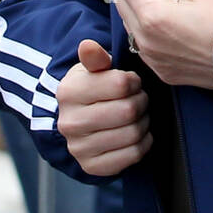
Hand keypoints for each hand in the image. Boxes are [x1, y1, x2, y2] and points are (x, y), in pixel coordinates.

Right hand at [56, 38, 151, 177]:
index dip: (134, 81)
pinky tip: (137, 133)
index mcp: (69, 92)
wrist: (79, 122)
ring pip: (132, 133)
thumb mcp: (93, 70)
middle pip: (129, 110)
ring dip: (143, 122)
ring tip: (138, 115)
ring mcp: (79, 148)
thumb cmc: (93, 91)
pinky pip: (133, 155)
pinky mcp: (92, 167)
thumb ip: (96, 58)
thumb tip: (88, 46)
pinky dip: (143, 143)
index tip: (132, 82)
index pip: (121, 84)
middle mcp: (70, 122)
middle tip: (139, 100)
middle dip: (141, 102)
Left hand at [115, 0, 212, 88]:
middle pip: (121, 2)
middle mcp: (144, 38)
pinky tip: (169, 27)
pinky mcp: (158, 69)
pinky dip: (146, 31)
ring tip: (165, 5)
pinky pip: (140, 45)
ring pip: (128, 24)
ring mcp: (150, 57)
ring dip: (137, 9)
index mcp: (152, 15)